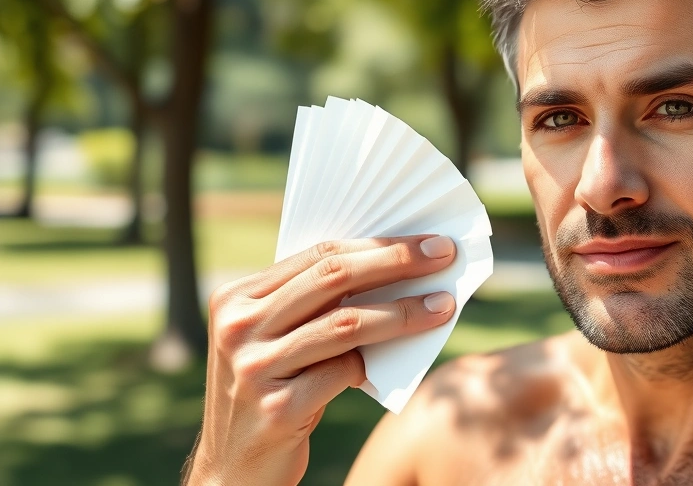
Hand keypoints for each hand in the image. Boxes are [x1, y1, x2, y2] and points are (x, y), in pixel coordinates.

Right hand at [183, 235, 457, 485]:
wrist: (234, 466)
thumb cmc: (271, 389)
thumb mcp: (276, 339)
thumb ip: (313, 305)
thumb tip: (395, 268)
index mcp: (234, 298)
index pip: (319, 255)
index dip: (379, 245)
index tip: (427, 242)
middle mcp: (236, 327)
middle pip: (334, 279)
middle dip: (397, 263)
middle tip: (444, 257)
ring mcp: (253, 368)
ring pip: (346, 324)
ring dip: (404, 312)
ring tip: (443, 305)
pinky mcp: (277, 409)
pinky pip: (343, 373)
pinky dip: (373, 365)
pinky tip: (393, 365)